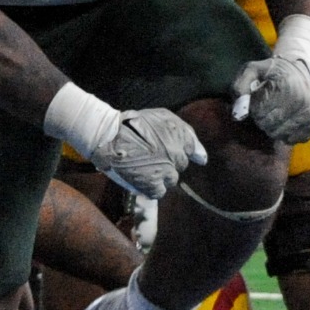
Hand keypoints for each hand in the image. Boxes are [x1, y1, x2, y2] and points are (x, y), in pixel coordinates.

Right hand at [91, 108, 207, 200]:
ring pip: (171, 179)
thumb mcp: (162, 117)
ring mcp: (164, 172)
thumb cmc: (133, 123)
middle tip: (150, 155)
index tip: (163, 147)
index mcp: (180, 139)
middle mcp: (176, 157)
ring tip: (143, 166)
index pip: (190, 150)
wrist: (106, 134)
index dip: (175, 148)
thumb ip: (187, 135)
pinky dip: (151, 186)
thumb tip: (203, 159)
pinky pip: (159, 191)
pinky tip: (141, 176)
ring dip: (160, 174)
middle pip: (180, 166)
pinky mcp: (151, 185)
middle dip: (168, 161)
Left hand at [230, 54, 309, 146]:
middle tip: (265, 108)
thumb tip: (237, 115)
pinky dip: (286, 134)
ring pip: (279, 135)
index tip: (257, 100)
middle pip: (268, 125)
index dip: (253, 108)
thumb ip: (240, 86)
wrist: (306, 69)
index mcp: (284, 86)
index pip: (258, 112)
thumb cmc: (274, 70)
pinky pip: (293, 139)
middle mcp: (300, 102)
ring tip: (275, 114)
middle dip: (261, 119)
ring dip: (272, 128)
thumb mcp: (253, 69)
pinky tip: (285, 121)